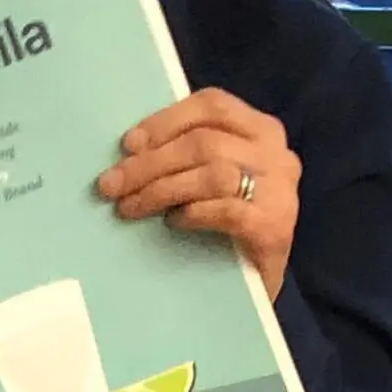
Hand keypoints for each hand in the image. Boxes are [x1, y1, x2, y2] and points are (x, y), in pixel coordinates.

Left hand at [95, 89, 301, 300]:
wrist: (261, 286)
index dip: (165, 121)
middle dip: (150, 163)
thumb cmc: (229, 224)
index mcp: (260, 130)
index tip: (128, 144)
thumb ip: (187, 155)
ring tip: (130, 207)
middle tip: (111, 185)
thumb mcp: (212, 177)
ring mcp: (280, 191)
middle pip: (204, 142)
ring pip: (213, 173)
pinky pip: (227, 210)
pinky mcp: (275, 226)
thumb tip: (130, 150)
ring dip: (162, 189)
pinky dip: (193, 213)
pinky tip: (172, 222)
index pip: (212, 105)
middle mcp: (277, 154)